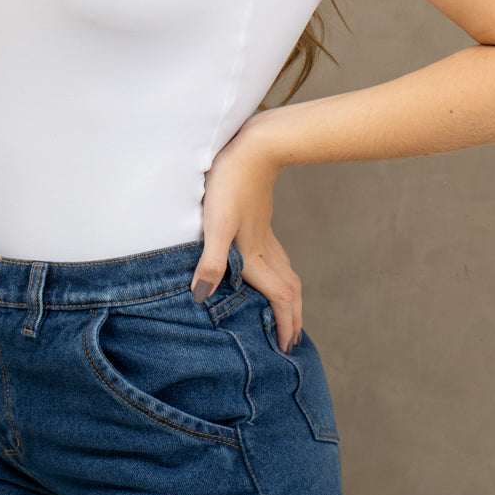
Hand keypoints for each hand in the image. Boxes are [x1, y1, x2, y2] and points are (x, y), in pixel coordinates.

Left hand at [191, 119, 302, 354]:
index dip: (284, 324)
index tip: (287, 347)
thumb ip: (210, 262)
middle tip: (292, 342)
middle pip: (289, 290)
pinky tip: (269, 268)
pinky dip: (281, 275)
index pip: (278, 298)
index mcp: (254, 254)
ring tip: (287, 313)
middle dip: (293, 318)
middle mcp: (265, 248)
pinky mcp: (260, 221)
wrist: (254, 147)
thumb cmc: (230, 183)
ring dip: (289, 298)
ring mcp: (265, 234)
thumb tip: (201, 297)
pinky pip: (277, 258)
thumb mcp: (214, 223)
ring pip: (286, 273)